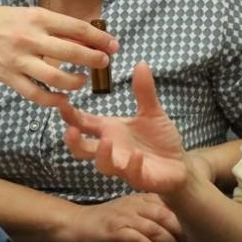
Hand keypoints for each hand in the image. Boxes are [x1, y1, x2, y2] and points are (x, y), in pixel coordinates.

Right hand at [0, 4, 117, 106]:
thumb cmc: (4, 20)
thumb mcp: (31, 15)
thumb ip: (56, 27)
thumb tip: (86, 39)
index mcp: (38, 18)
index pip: (77, 28)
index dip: (100, 38)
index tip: (113, 45)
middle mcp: (30, 38)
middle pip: (72, 52)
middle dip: (94, 59)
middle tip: (104, 63)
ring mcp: (19, 60)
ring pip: (56, 77)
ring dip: (76, 82)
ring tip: (83, 81)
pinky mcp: (9, 77)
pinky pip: (36, 94)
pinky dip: (54, 100)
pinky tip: (64, 99)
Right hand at [55, 193, 184, 241]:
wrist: (76, 224)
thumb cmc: (104, 223)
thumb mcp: (128, 215)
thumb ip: (147, 223)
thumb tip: (172, 239)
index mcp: (137, 199)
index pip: (166, 203)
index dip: (182, 217)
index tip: (192, 231)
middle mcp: (132, 204)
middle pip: (164, 214)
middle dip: (179, 231)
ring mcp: (123, 216)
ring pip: (153, 227)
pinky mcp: (114, 230)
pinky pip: (137, 239)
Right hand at [61, 63, 190, 195]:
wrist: (180, 165)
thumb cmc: (159, 139)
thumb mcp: (152, 112)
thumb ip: (144, 91)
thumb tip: (141, 63)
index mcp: (110, 130)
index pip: (84, 123)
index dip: (70, 115)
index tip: (61, 102)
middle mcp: (112, 149)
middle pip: (82, 150)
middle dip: (74, 143)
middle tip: (71, 132)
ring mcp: (124, 165)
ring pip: (103, 165)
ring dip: (102, 155)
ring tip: (106, 142)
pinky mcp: (140, 178)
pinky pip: (131, 174)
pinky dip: (131, 166)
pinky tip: (136, 156)